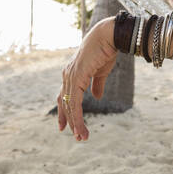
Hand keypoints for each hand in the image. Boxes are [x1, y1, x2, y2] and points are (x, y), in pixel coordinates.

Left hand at [56, 17, 116, 140]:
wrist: (108, 36)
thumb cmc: (105, 50)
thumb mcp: (101, 72)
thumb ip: (96, 85)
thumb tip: (96, 97)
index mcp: (72, 73)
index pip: (65, 96)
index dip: (64, 112)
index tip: (64, 127)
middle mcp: (67, 75)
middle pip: (65, 103)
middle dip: (70, 121)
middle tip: (76, 136)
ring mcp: (70, 76)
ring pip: (70, 106)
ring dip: (75, 123)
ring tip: (82, 137)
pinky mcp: (76, 77)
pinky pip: (76, 102)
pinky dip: (77, 116)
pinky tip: (81, 127)